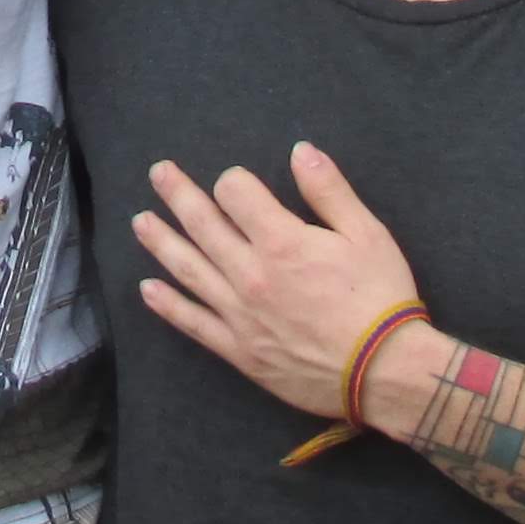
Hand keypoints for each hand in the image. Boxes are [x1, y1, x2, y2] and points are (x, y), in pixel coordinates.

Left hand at [130, 144, 422, 420]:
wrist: (384, 371)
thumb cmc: (381, 298)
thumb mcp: (367, 233)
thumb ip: (329, 190)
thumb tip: (300, 151)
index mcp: (281, 241)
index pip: (236, 194)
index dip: (235, 181)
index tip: (239, 183)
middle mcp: (250, 274)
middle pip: (203, 224)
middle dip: (178, 194)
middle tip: (159, 173)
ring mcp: (239, 314)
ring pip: (188, 270)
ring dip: (161, 242)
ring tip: (140, 221)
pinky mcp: (239, 351)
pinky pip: (194, 323)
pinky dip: (168, 305)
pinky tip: (147, 289)